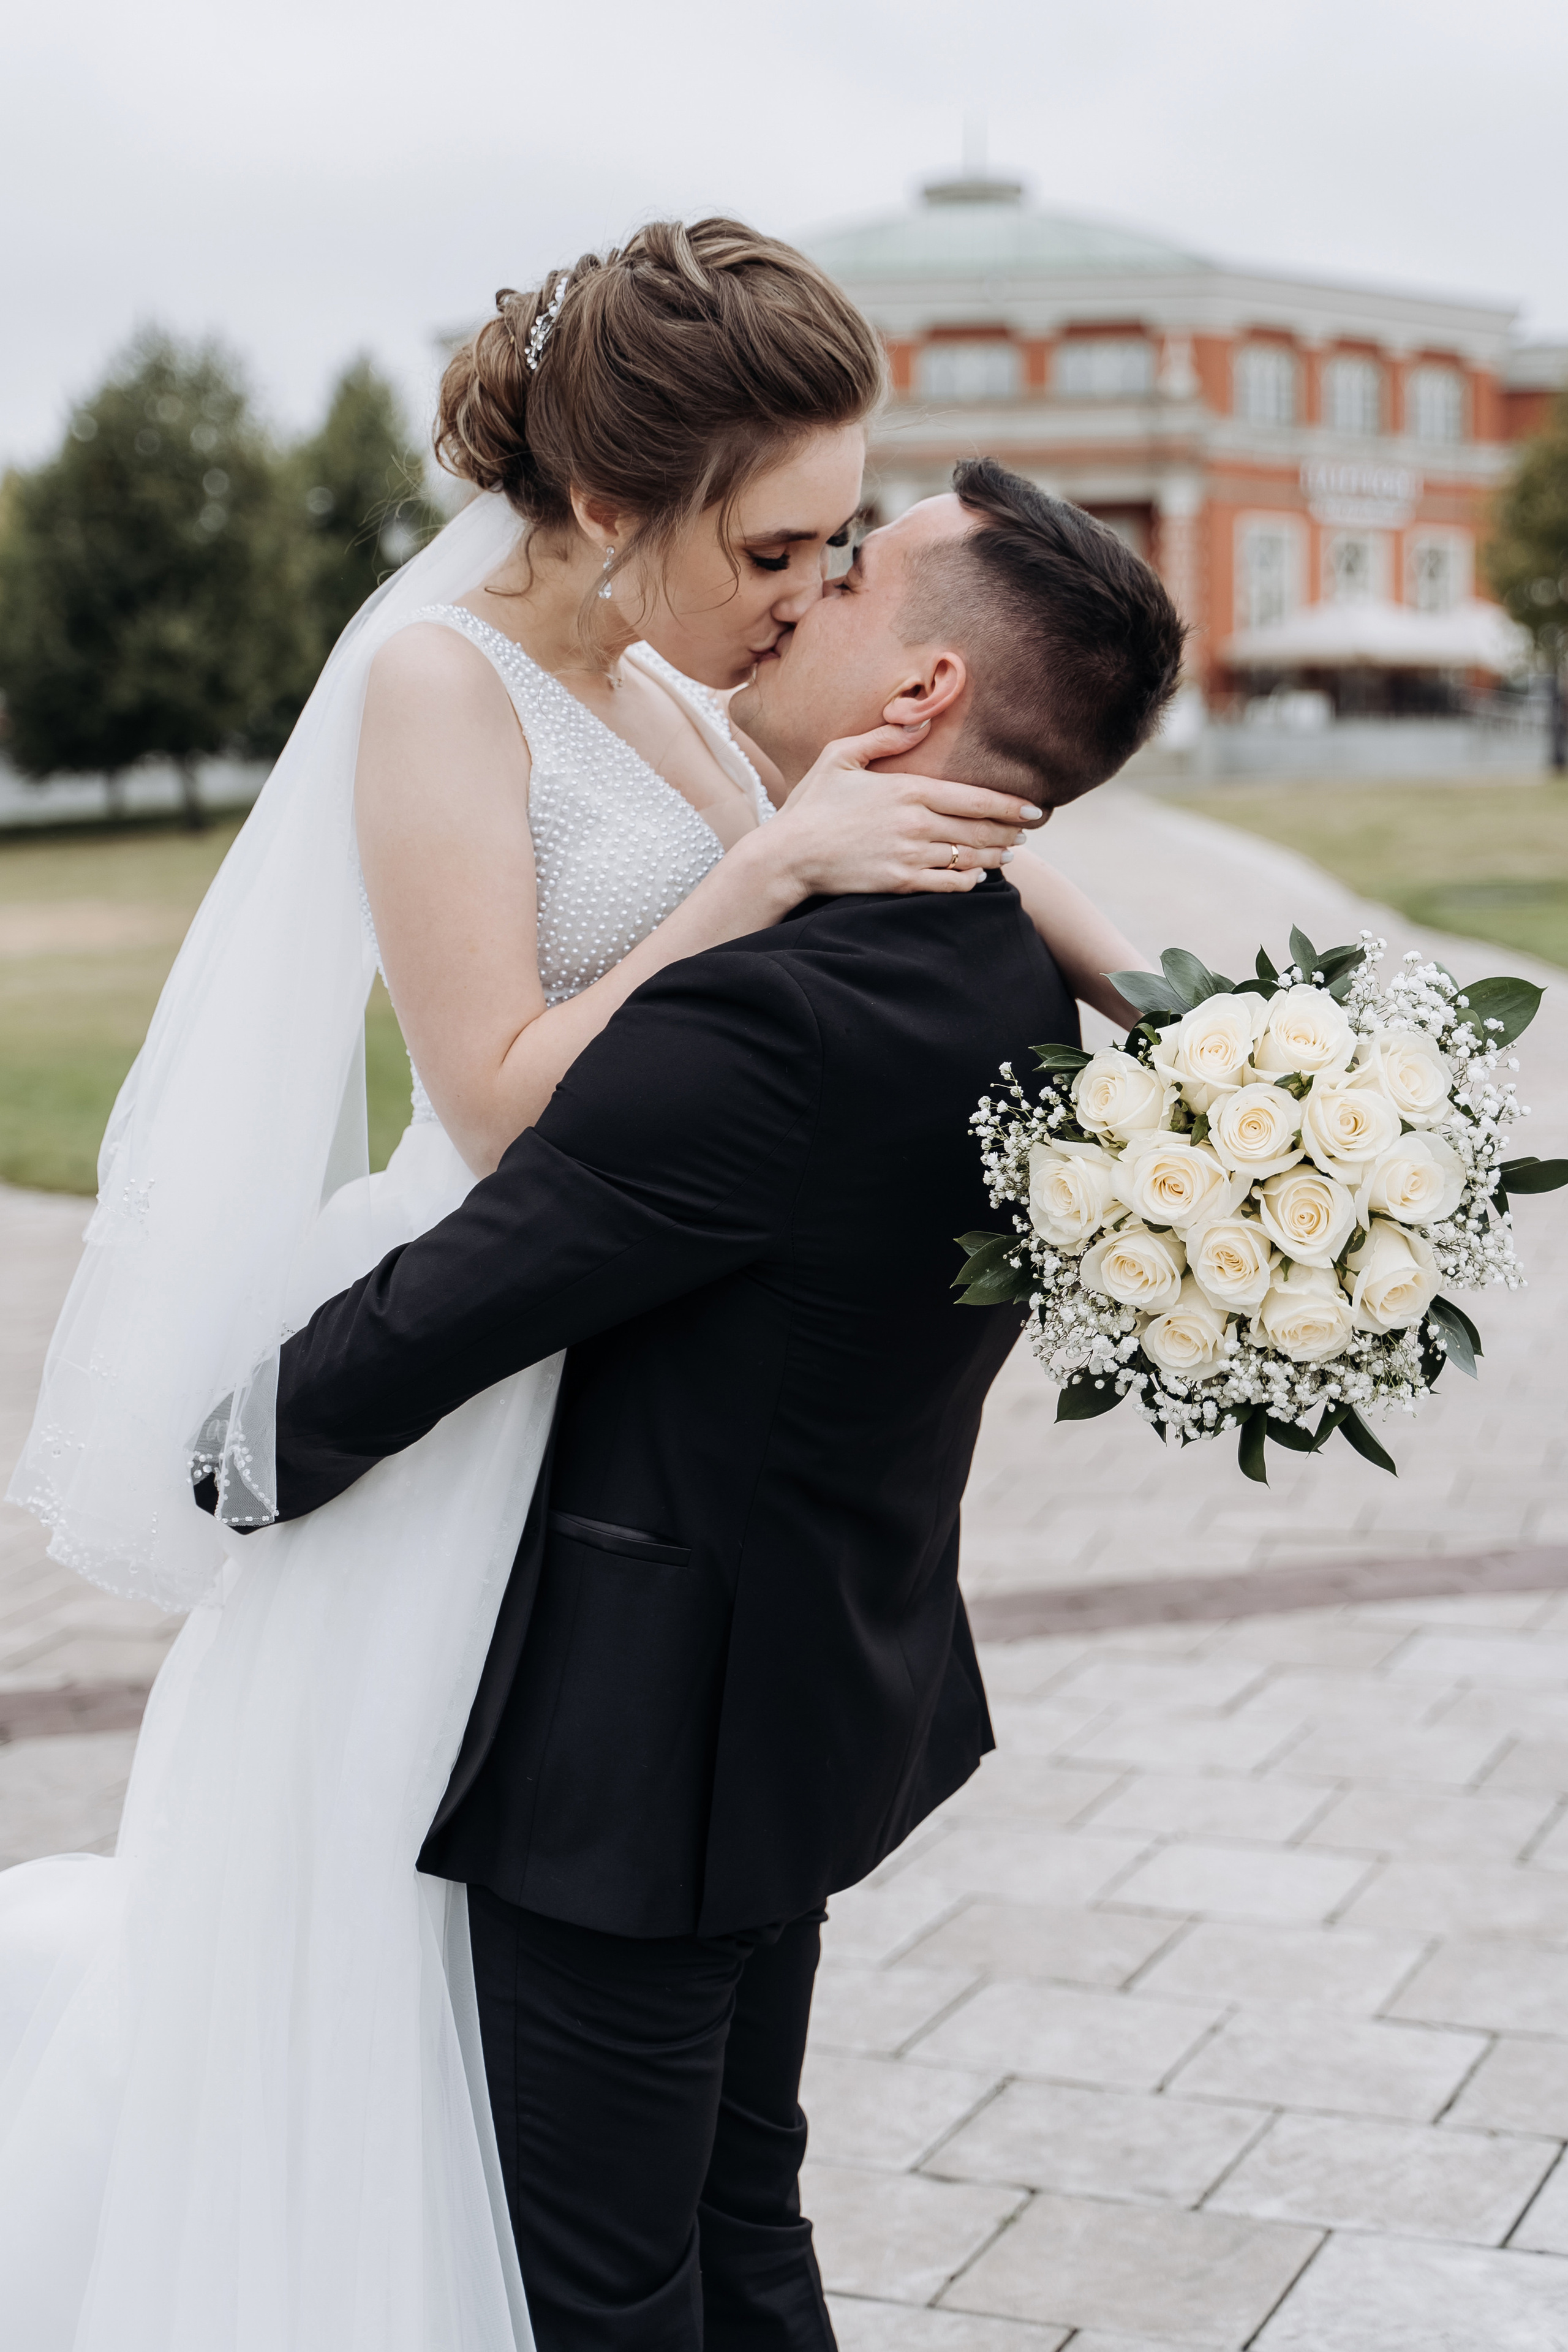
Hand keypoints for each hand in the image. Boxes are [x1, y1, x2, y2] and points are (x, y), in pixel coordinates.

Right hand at [763, 723, 1043, 898]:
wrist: (789, 855)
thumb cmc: (811, 805)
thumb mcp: (840, 757)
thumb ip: (883, 739)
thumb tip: (921, 723)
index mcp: (907, 789)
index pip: (973, 797)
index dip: (1008, 804)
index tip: (1033, 808)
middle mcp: (916, 823)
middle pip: (979, 829)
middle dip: (1009, 830)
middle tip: (1027, 831)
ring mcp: (910, 855)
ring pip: (968, 857)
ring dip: (995, 856)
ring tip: (1010, 854)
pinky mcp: (900, 882)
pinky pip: (947, 884)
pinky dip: (968, 880)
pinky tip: (978, 876)